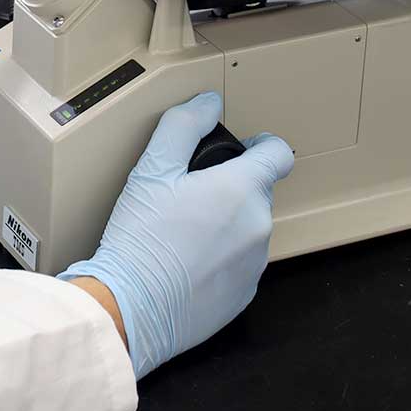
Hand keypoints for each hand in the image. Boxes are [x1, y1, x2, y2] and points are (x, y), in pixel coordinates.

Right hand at [60, 92, 294, 377]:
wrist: (131, 307)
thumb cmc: (140, 236)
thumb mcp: (151, 169)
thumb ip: (183, 126)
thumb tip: (209, 102)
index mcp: (242, 189)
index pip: (279, 154)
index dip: (263, 146)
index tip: (244, 150)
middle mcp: (259, 226)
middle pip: (257, 193)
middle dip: (230, 188)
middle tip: (187, 196)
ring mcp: (255, 264)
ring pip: (248, 230)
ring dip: (226, 225)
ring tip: (181, 234)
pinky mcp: (244, 295)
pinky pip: (239, 265)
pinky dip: (220, 259)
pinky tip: (184, 264)